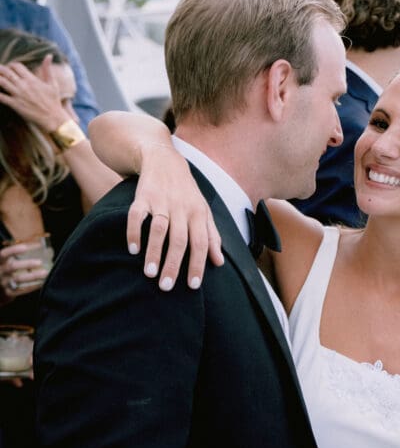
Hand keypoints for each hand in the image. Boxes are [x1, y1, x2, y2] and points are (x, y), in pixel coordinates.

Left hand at [0, 56, 68, 132]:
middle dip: (0, 69)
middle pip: (6, 72)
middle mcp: (23, 85)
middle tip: (0, 72)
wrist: (53, 118)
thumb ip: (47, 68)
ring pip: (1, 82)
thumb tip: (49, 55)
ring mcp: (18, 95)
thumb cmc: (54, 101)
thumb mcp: (52, 83)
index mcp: (31, 79)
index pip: (16, 66)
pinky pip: (1, 97)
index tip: (10, 69)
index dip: (11, 65)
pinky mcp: (15, 105)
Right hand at [0, 243, 48, 302]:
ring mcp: (4, 283)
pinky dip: (32, 286)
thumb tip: (39, 245)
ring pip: (18, 279)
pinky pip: (21, 289)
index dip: (13, 250)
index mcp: (0, 262)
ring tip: (45, 273)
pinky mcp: (9, 292)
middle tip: (40, 262)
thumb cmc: (6, 272)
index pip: (3, 255)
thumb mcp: (7, 262)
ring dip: (33, 276)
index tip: (25, 247)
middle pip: (12, 267)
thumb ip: (17, 255)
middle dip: (27, 264)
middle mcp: (0, 272)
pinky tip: (42, 283)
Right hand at [127, 144, 222, 290]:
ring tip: (150, 274)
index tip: (192, 285)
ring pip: (159, 229)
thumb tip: (219, 263)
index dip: (197, 264)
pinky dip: (134, 231)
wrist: (164, 160)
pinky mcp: (142, 196)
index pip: (201, 242)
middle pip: (179, 240)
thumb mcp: (203, 211)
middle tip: (167, 287)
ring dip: (154, 252)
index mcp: (198, 213)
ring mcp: (161, 201)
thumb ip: (212, 236)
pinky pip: (136, 215)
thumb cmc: (187, 193)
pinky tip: (132, 249)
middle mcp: (181, 208)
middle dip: (173, 265)